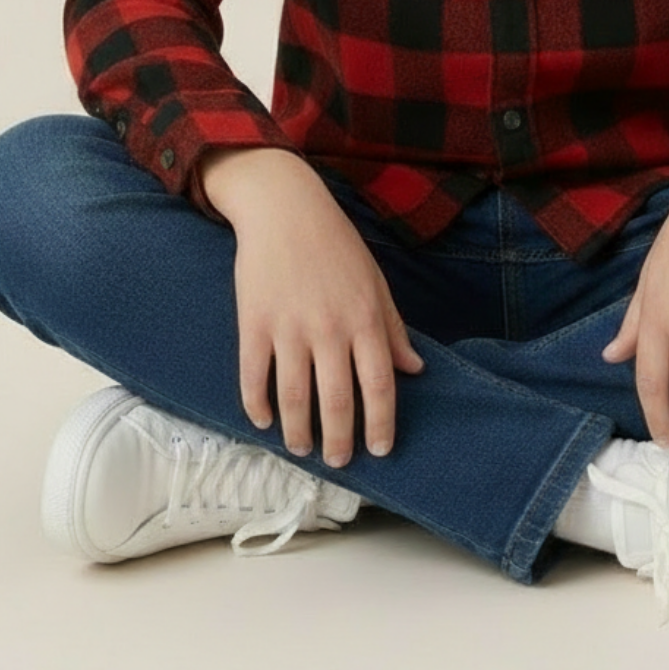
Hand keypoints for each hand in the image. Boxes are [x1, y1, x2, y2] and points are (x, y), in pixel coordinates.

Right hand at [202, 148, 423, 466]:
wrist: (285, 208)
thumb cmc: (336, 244)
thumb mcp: (375, 282)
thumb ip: (393, 328)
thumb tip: (415, 370)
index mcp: (365, 318)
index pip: (379, 386)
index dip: (380, 424)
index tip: (379, 450)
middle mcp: (330, 328)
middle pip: (337, 402)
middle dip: (340, 441)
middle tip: (340, 461)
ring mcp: (290, 327)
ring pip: (295, 397)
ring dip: (299, 432)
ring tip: (301, 449)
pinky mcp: (254, 322)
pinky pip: (254, 376)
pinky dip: (258, 405)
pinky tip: (264, 421)